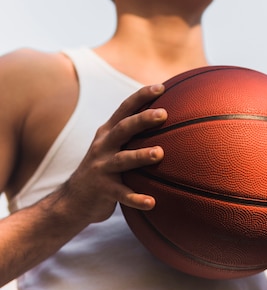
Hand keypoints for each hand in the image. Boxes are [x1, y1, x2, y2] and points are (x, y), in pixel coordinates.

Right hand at [60, 84, 166, 225]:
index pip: (125, 109)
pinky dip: (136, 198)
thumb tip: (169, 118)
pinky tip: (152, 202)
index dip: (141, 97)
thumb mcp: (112, 147)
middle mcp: (103, 147)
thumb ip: (132, 134)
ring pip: (123, 160)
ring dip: (141, 155)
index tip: (161, 87)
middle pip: (123, 129)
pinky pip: (122, 194)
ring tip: (159, 153)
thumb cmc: (104, 168)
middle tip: (163, 114)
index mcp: (108, 133)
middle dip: (142, 120)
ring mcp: (101, 168)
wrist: (73, 200)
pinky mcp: (103, 190)